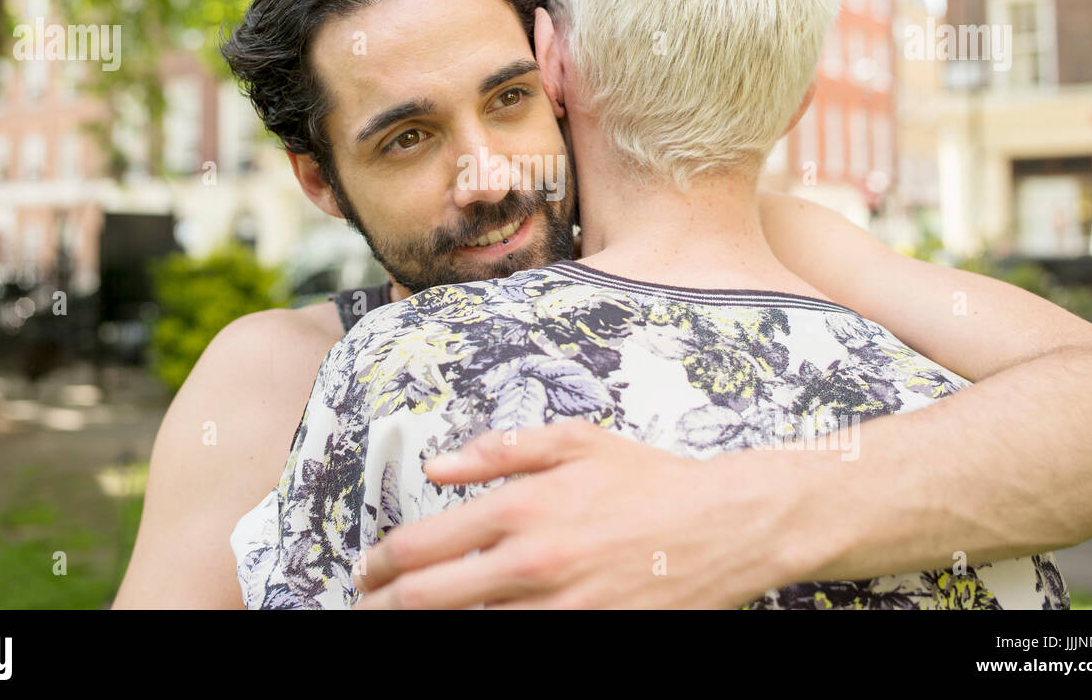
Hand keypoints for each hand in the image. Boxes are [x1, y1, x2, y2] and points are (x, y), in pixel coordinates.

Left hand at [352, 419, 797, 608]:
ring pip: (467, 632)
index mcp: (522, 508)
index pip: (421, 545)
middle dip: (383, 607)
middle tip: (366, 607)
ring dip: (424, 630)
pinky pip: (518, 650)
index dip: (380, 563)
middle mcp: (531, 563)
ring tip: (401, 623)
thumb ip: (500, 450)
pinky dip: (486, 642)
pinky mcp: (589, 636)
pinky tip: (472, 632)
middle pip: (427, 600)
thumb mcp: (575, 442)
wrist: (726, 526)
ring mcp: (561, 610)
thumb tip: (438, 464)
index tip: (367, 570)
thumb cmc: (649, 480)